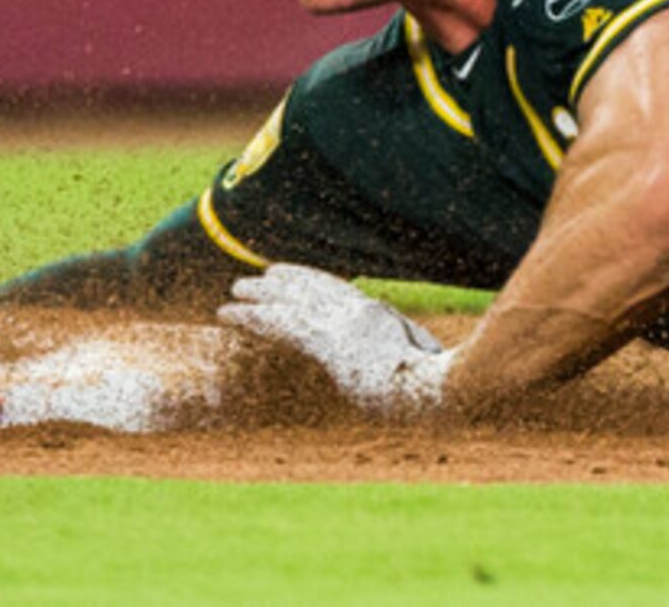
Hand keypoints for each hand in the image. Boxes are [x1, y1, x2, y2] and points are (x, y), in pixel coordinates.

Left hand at [219, 265, 450, 416]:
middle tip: (260, 276)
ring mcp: (343, 325)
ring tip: (233, 291)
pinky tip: (228, 316)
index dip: (315, 281)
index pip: (340, 291)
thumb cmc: (441, 388)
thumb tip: (422, 357)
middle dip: (285, 281)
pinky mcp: (327, 341)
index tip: (296, 276)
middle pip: (313, 289)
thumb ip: (415, 356)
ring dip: (259, 295)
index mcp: (381, 316)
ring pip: (291, 302)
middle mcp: (359, 312)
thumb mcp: (429, 367)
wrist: (440, 391)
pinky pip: (280, 325)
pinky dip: (251, 318)